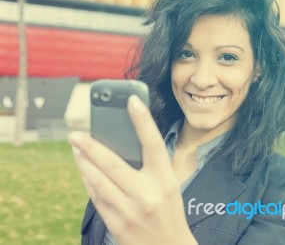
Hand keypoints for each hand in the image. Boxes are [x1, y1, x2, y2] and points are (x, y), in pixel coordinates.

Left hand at [68, 95, 196, 244]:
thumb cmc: (169, 211)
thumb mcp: (169, 185)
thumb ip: (151, 166)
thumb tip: (122, 145)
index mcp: (165, 180)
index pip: (154, 144)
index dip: (143, 120)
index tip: (132, 100)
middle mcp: (147, 194)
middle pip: (114, 162)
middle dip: (91, 145)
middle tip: (76, 133)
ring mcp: (130, 210)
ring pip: (98, 180)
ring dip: (83, 162)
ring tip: (76, 148)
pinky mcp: (116, 223)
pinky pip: (96, 197)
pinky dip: (88, 181)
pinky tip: (84, 171)